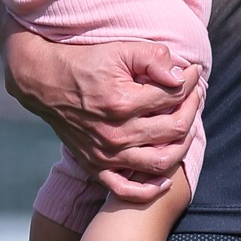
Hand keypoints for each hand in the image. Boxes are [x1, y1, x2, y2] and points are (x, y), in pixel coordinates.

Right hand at [1, 29, 203, 202]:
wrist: (45, 83)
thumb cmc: (85, 63)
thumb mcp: (119, 50)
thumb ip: (153, 58)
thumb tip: (181, 76)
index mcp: (123, 102)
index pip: (173, 96)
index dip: (189, 82)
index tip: (193, 73)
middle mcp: (116, 133)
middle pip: (174, 129)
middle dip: (192, 109)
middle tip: (194, 95)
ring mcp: (106, 154)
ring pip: (160, 162)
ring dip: (182, 146)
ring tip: (186, 128)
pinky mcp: (96, 166)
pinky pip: (126, 190)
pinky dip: (149, 190)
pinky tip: (164, 179)